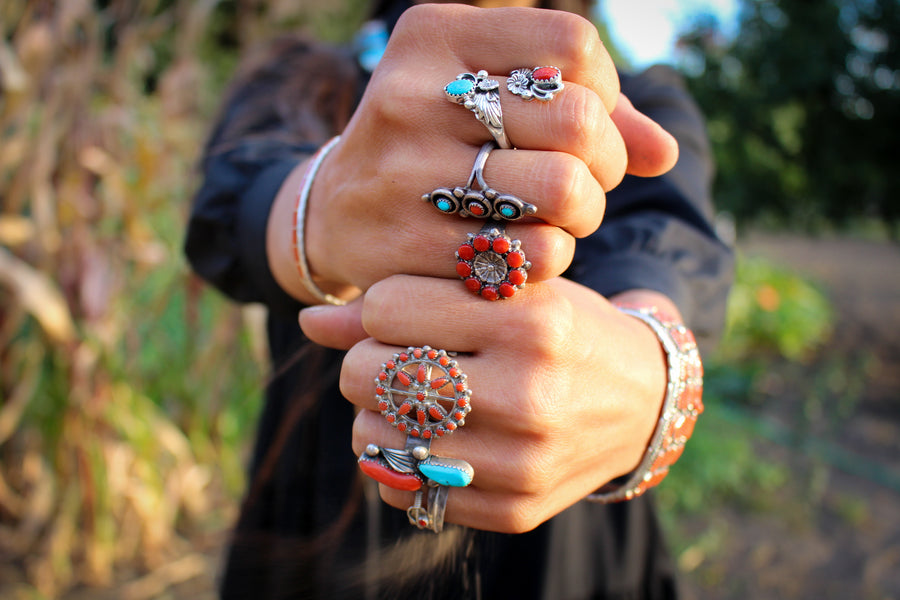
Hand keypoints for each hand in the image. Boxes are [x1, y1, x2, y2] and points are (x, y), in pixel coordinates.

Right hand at [268, 4, 677, 303]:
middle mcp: (411, 94)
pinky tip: (525, 248)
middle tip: (587, 179)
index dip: (605, 91)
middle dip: (605, 161)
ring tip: (559, 216)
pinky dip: (551, 257)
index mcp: (433, 34)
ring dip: (584, 214)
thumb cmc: (436, 144)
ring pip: (565, 190)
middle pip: (579, 120)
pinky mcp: (405, 243)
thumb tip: (662, 153)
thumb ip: (582, 106)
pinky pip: (534, 255)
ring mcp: (403, 171)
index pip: (574, 44)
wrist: (338, 211)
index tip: (586, 122)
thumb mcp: (488, 97)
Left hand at [300, 277, 676, 532]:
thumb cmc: (562, 329)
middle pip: (369, 374)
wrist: (639, 401)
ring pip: (373, 437)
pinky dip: (398, 463)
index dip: (385, 306)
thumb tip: (308, 322)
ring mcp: (522, 461)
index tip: (407, 312)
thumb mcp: (505, 293)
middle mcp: (530, 393)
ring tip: (417, 400)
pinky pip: (403, 491)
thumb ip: (406, 298)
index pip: (388, 307)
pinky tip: (431, 440)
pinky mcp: (515, 509)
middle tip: (400, 359)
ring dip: (378, 414)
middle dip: (369, 360)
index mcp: (532, 320)